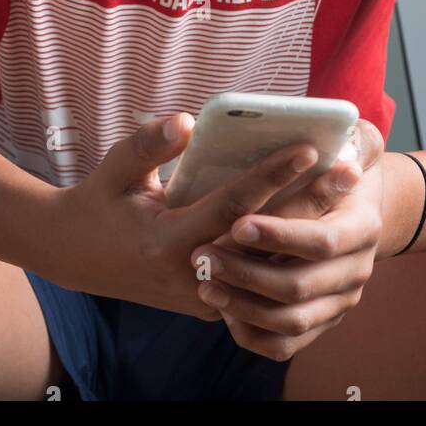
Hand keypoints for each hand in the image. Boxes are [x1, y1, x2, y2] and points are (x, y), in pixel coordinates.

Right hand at [52, 113, 320, 320]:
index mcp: (166, 243)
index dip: (270, 177)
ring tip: (345, 191)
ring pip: (266, 263)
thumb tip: (186, 121)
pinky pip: (255, 277)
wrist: (76, 257)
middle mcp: (191, 276)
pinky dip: (285, 246)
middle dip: (309, 203)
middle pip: (263, 239)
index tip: (307, 148)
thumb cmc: (100, 202)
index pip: (232, 207)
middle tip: (350, 172)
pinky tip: (320, 218)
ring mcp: (204, 297)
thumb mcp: (116, 168)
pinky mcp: (212, 303)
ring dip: (306, 226)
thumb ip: (149, 145)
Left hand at [188, 119, 384, 359]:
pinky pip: (283, 345)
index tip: (236, 223)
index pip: (320, 240)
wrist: (357, 209)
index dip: (278, 235)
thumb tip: (342, 146)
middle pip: (298, 286)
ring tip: (205, 283)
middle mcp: (356, 271)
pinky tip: (223, 308)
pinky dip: (251, 332)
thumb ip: (353, 138)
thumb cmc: (345, 165)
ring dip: (243, 305)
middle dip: (246, 272)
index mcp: (362, 226)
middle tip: (203, 255)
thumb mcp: (356, 142)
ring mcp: (338, 301)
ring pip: (289, 321)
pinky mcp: (319, 321)